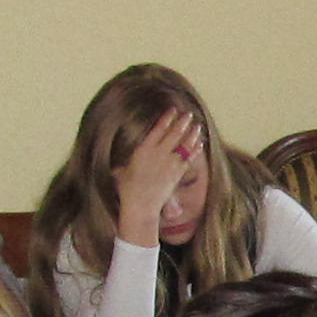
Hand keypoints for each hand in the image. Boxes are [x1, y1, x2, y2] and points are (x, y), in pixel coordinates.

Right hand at [108, 107, 202, 237]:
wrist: (140, 205)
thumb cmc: (128, 190)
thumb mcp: (122, 173)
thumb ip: (124, 167)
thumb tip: (117, 170)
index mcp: (144, 149)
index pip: (158, 129)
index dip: (167, 118)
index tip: (173, 110)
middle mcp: (158, 154)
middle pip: (174, 134)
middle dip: (182, 122)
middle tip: (188, 114)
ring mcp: (169, 163)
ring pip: (184, 145)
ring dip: (192, 134)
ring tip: (197, 126)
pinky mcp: (177, 174)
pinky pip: (189, 159)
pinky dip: (195, 151)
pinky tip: (199, 144)